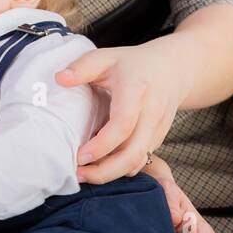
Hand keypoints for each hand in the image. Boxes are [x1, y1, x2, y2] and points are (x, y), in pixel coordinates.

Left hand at [55, 41, 181, 182]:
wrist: (173, 69)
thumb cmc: (134, 63)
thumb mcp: (107, 57)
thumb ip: (82, 67)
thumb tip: (59, 78)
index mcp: (137, 90)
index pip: (123, 125)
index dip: (101, 145)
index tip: (79, 155)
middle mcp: (152, 112)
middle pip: (134, 153)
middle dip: (106, 171)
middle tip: (79, 175)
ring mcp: (158, 128)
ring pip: (138, 161)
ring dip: (112, 174)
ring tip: (85, 175)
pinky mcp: (159, 139)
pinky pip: (141, 160)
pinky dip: (121, 169)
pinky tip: (101, 167)